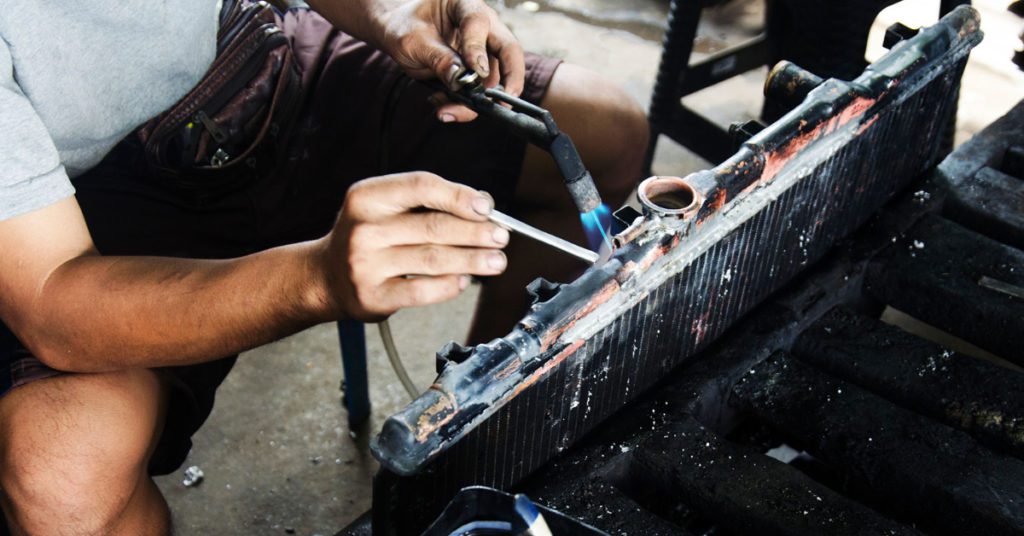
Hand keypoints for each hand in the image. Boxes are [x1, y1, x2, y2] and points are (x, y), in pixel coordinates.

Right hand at [319, 172, 509, 321]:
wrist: (325, 277)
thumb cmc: (366, 237)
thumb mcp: (385, 207)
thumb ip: (427, 203)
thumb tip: (481, 204)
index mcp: (367, 197)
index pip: (421, 187)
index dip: (458, 195)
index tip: (486, 206)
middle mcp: (364, 229)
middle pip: (433, 226)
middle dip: (475, 232)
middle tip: (501, 236)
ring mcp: (366, 265)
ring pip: (433, 259)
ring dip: (472, 260)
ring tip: (496, 261)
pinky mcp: (374, 296)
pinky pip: (422, 291)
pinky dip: (449, 286)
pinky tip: (464, 280)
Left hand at [371, 0, 524, 121]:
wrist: (397, 35)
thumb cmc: (404, 27)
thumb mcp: (414, 41)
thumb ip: (439, 58)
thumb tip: (461, 80)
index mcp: (464, 5)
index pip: (479, 23)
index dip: (478, 48)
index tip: (475, 70)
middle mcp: (482, 27)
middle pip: (508, 51)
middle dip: (511, 79)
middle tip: (504, 102)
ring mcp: (483, 51)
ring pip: (494, 79)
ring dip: (476, 101)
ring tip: (446, 111)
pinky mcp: (477, 72)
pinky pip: (479, 92)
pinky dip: (464, 105)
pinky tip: (442, 106)